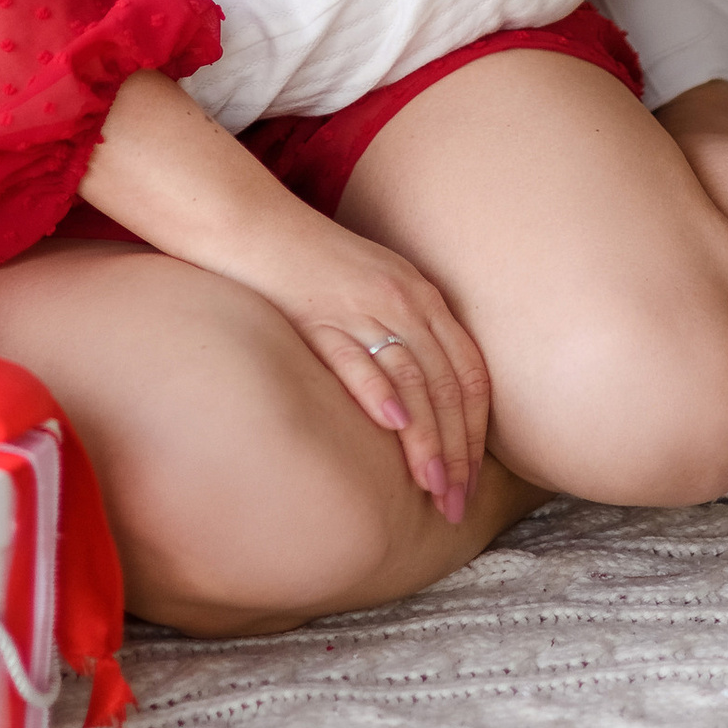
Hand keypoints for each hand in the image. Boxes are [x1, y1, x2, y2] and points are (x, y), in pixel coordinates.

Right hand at [81, 73, 488, 518]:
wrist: (251, 222)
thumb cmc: (309, 266)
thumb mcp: (371, 291)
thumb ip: (404, 335)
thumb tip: (420, 403)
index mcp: (420, 294)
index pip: (468, 373)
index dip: (476, 432)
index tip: (474, 482)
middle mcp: (401, 298)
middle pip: (447, 383)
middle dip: (458, 451)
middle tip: (457, 505)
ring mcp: (361, 305)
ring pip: (411, 377)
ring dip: (427, 437)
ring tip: (432, 487)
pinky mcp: (319, 313)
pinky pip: (355, 355)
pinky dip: (377, 389)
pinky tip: (390, 424)